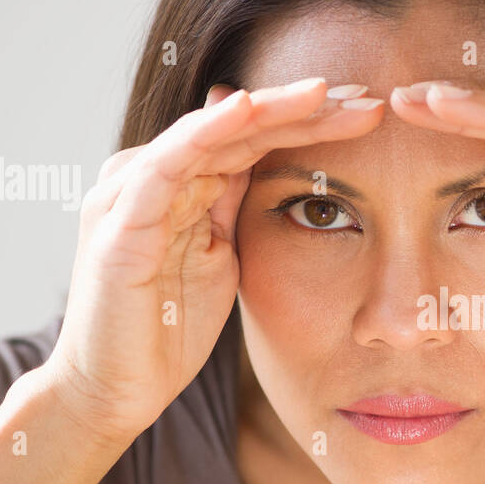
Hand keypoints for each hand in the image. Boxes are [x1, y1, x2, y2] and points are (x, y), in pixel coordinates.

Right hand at [44, 78, 385, 445]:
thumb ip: (234, 204)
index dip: (311, 122)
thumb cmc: (165, 330)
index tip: (371, 112)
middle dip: (304, 108)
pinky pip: (164, 166)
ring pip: (207, 134)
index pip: (253, 138)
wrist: (113, 390)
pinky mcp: (118, 225)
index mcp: (180, 184)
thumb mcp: (221, 258)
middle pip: (237, 127)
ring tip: (323, 93)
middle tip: (367, 94)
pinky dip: (204, 135)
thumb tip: (266, 155)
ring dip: (267, 110)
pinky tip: (245, 110)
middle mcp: (151, 176)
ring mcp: (130, 195)